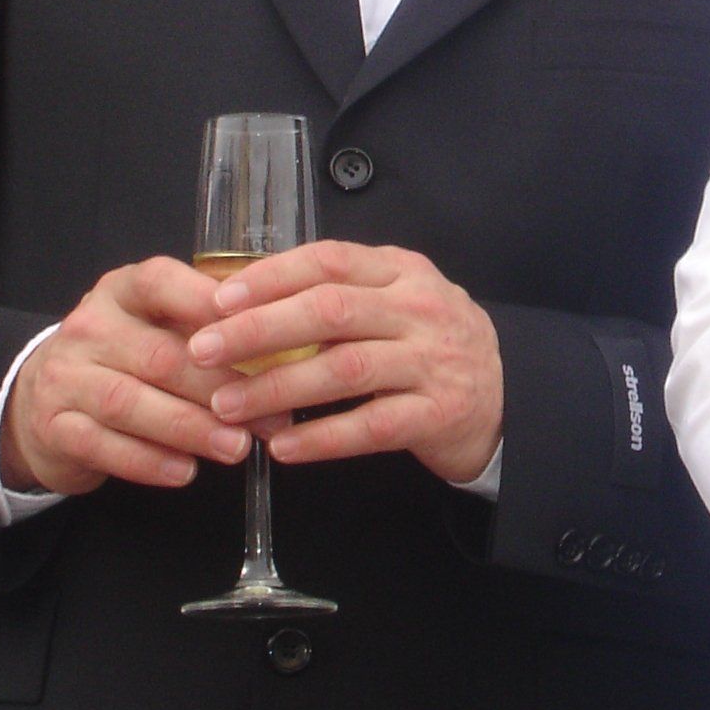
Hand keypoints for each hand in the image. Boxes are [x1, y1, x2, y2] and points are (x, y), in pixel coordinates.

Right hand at [1, 258, 252, 495]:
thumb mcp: (154, 327)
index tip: (257, 327)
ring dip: (190, 429)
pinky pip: (104, 446)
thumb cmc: (123, 359)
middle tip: (269, 417)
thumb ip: (206, 329)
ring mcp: (65, 377)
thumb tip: (282, 344)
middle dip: (219, 389)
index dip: (206, 303)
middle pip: (158, 356)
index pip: (159, 283)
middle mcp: (88, 327)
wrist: (42, 399)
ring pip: (131, 403)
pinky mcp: (53, 427)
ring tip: (236, 447)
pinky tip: (186, 471)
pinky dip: (149, 461)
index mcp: (120, 291)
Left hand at [190, 243, 504, 486]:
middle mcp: (420, 309)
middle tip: (203, 351)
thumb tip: (243, 302)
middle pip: (330, 310)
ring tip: (226, 405)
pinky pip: (370, 427)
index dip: (271, 277)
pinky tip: (283, 448)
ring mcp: (433, 362)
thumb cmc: (428, 346)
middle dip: (258, 330)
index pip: (330, 260)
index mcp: (402, 271)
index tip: (218, 299)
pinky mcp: (438, 414)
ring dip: (277, 388)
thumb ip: (339, 295)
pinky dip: (322, 438)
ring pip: (344, 369)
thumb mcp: (397, 302)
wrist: (506, 400)